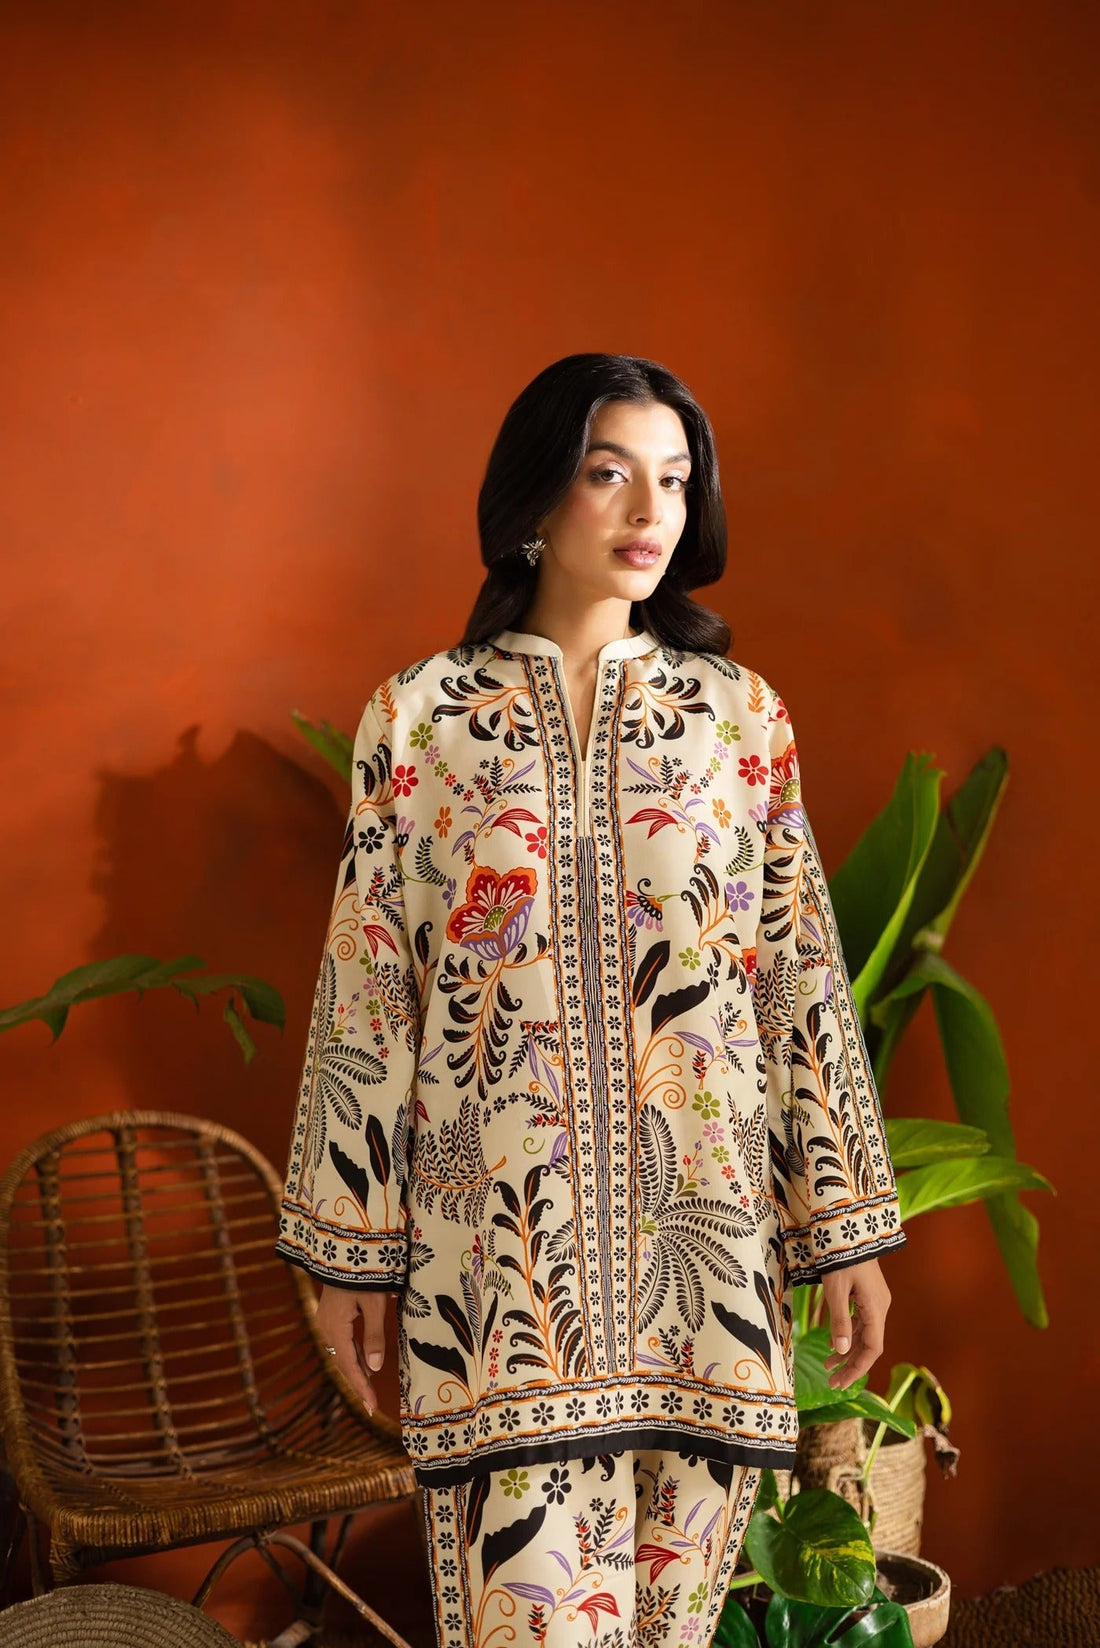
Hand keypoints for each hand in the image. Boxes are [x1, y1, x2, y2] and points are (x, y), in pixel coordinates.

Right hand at [314, 1284, 394, 1410]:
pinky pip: (341, 1342)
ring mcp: (326, 1321)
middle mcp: (326, 1328)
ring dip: (356, 1370)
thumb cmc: (364, 1274)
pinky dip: (353, 1355)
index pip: (349, 1366)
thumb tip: (374, 1368)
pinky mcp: (330, 1315)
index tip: (372, 1407)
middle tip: (371, 1405)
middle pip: (343, 1363)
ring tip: (370, 1389)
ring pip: (341, 1353)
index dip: (362, 1387)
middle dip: (358, 1383)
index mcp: (336, 1328)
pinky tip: (363, 1362)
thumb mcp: (375, 1304)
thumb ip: (374, 1336)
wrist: (344, 1248)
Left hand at [821, 1258, 891, 1388]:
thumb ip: (839, 1321)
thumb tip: (842, 1350)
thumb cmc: (841, 1257)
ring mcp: (875, 1301)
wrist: (850, 1230)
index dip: (857, 1368)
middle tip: (832, 1382)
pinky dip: (849, 1335)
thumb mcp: (836, 1290)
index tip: (841, 1383)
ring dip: (848, 1351)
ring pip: (864, 1335)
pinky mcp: (868, 1295)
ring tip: (827, 1366)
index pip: (872, 1349)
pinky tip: (834, 1343)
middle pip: (869, 1345)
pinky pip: (861, 1322)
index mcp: (876, 1309)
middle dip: (851, 1365)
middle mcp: (880, 1308)